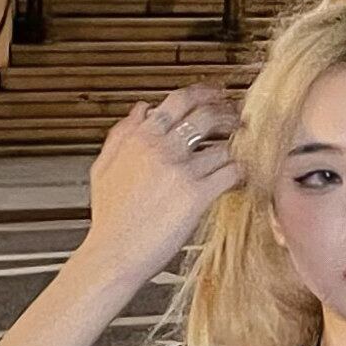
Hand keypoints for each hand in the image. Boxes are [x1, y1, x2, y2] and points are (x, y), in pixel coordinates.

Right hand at [80, 84, 241, 277]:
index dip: (202, 93)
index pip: (176, 101)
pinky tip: (241, 177)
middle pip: (204, 114)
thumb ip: (121, 134)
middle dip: (226, 111)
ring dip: (236, 146)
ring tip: (242, 150)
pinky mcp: (196, 194)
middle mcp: (160, 147)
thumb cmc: (110, 218)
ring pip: (221, 144)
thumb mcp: (103, 167)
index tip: (214, 94)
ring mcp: (180, 169)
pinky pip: (230, 172)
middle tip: (235, 116)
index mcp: (138, 137)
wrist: (114, 252)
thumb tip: (140, 109)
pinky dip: (240, 172)